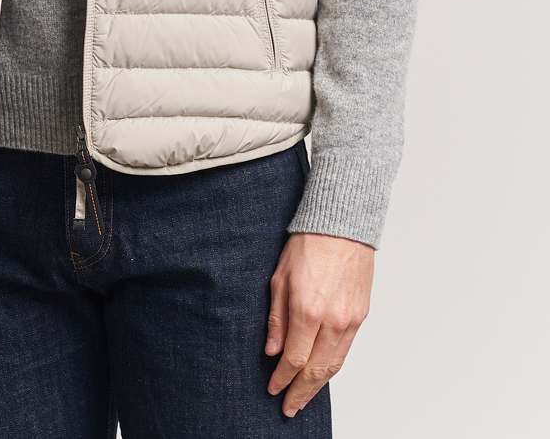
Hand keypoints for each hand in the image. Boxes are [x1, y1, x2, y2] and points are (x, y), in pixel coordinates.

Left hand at [265, 232, 373, 416]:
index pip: (293, 358)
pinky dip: (333, 368)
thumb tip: (272, 350)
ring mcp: (350, 319)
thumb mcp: (279, 277)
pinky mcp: (361, 316)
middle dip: (300, 392)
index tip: (272, 388)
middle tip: (288, 408)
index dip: (282, 378)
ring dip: (318, 386)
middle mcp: (332, 320)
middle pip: (315, 369)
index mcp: (307, 309)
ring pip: (334, 365)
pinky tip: (322, 375)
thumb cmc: (308, 245)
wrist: (342, 226)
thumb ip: (276, 317)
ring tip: (304, 399)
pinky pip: (346, 350)